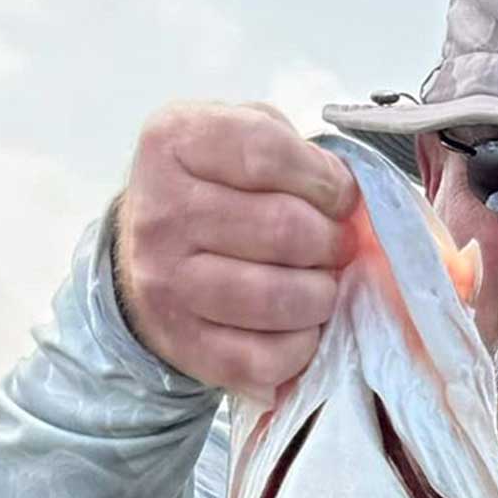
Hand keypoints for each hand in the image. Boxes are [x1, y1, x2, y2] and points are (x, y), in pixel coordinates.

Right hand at [112, 101, 358, 398]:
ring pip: (277, 298)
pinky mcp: (182, 344)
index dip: (325, 179)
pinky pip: (262, 359)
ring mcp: (166, 285)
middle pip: (283, 230)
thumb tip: (351, 204)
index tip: (340, 198)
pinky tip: (301, 329)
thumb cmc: (215, 189)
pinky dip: (299, 348)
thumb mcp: (240, 138)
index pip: (267, 154)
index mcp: (175, 143)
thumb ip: (295, 152)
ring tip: (321, 287)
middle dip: (332, 242)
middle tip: (336, 248)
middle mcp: (162, 214)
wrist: (147, 254)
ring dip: (320, 296)